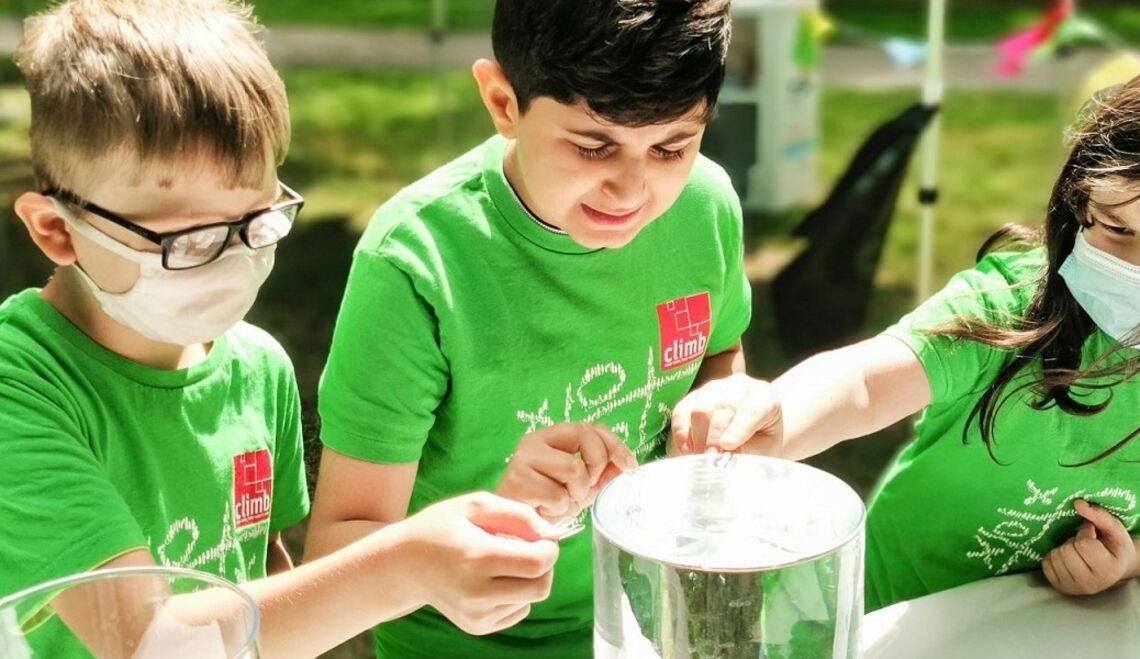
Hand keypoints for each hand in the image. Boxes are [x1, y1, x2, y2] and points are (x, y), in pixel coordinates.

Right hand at [396, 492, 559, 634]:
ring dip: (528, 579)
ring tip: (502, 561)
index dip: (549, 548)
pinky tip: (493, 579)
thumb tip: (552, 536)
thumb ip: (518, 516)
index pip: (537, 563)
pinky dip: (516, 594)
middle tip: (526, 548)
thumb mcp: (475, 505)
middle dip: (544, 566)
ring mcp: (476, 615)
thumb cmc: (440, 528)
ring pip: (532, 600)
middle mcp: (476, 593)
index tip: (539, 538)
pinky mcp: (477, 626)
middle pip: (541, 586)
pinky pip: (518, 611)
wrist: (404, 564)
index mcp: (477, 558)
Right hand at [496, 422, 636, 520]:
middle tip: (586, 488)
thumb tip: (625, 464)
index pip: (590, 427)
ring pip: (574, 468)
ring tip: (561, 501)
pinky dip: (560, 509)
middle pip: (584, 436)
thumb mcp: (580, 487)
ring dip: (576, 493)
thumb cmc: (545, 505)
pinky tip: (545, 510)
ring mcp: (524, 458)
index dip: (614, 444)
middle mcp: (535, 441)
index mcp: (552, 437)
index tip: (630, 466)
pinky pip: (558, 495)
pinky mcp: (517, 480)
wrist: (512, 530)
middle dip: (596, 466)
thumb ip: (601, 473)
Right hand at [670, 373, 782, 454]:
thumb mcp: (765, 448)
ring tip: (699, 458)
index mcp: (764, 397)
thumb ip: (750, 450)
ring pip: (701, 408)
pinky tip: (686, 449)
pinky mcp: (694, 395)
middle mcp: (740, 386)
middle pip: (722, 408)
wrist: (754, 428)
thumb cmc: (762, 440)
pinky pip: (682, 410)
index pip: (752, 410)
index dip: (738, 428)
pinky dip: (681, 431)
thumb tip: (728, 454)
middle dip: (714, 437)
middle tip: (710, 460)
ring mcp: (715, 387)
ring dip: (698, 436)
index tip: (727, 446)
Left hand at [1042, 499, 1139, 595]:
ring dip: (1063, 549)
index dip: (1085, 533)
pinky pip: (1045, 565)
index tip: (1091, 533)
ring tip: (1076, 552)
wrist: (1114, 568)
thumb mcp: (1113, 528)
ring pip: (1054, 558)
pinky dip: (1053, 557)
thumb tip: (1078, 503)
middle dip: (1072, 541)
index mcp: (1108, 569)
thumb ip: (1098, 514)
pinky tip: (1066, 558)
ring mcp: (1075, 588)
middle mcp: (1091, 583)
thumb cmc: (1113, 546)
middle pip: (1066, 552)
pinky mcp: (1061, 588)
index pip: (1084, 545)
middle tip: (1082, 543)